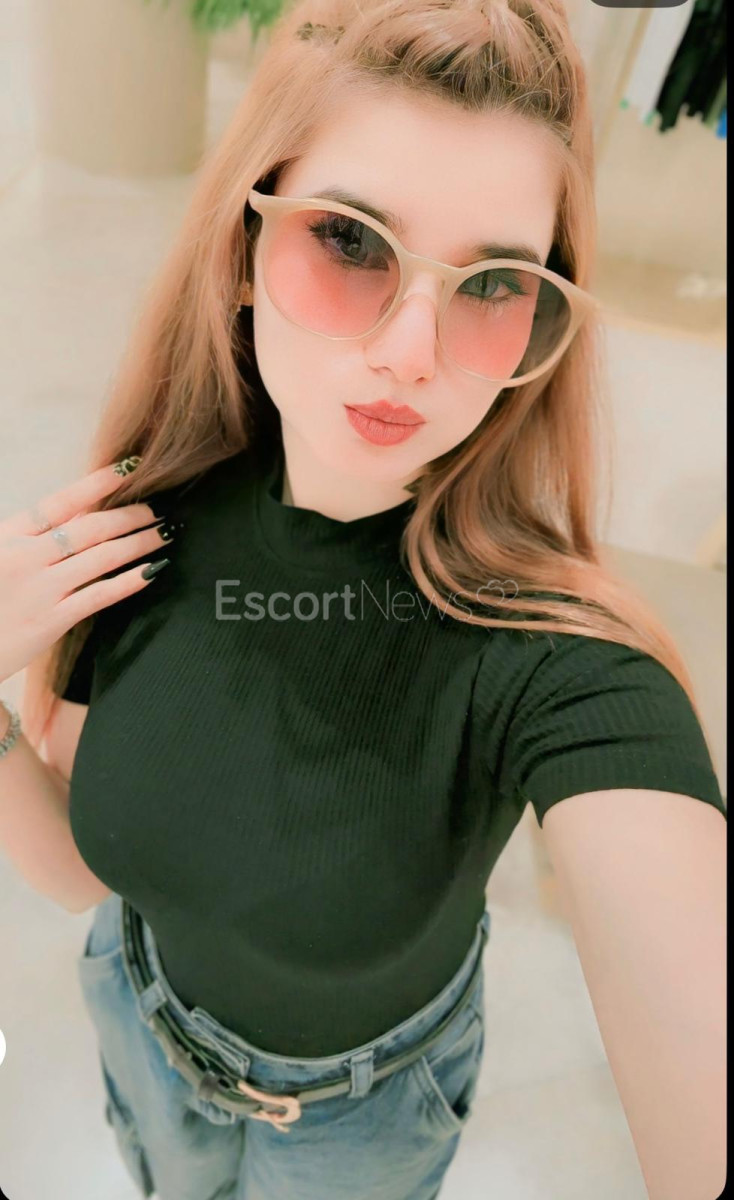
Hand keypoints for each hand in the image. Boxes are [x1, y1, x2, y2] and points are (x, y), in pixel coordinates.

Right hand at [0, 461, 173, 685]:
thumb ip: (36, 533)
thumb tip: (82, 511)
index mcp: (9, 534)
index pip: (60, 501)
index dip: (98, 483)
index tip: (130, 468)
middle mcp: (25, 557)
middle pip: (90, 528)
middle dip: (132, 515)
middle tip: (161, 507)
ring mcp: (40, 589)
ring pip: (102, 558)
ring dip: (140, 542)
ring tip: (165, 533)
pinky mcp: (51, 620)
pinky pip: (98, 595)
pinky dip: (129, 581)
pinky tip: (152, 571)